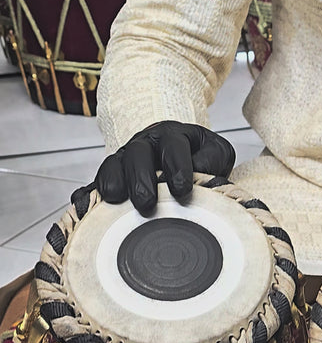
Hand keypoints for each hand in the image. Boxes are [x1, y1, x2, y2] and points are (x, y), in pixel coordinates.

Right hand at [92, 122, 235, 214]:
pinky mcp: (111, 177)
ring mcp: (125, 159)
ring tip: (117, 201)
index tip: (182, 190)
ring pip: (113, 165)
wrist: (177, 152)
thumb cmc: (197, 156)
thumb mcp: (215, 153)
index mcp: (173, 136)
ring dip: (114, 183)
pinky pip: (95, 183)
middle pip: (138, 155)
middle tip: (147, 203)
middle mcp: (146, 145)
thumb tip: (204, 176)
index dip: (177, 167)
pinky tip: (85, 206)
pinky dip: (88, 194)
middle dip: (141, 179)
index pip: (174, 146)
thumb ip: (214, 161)